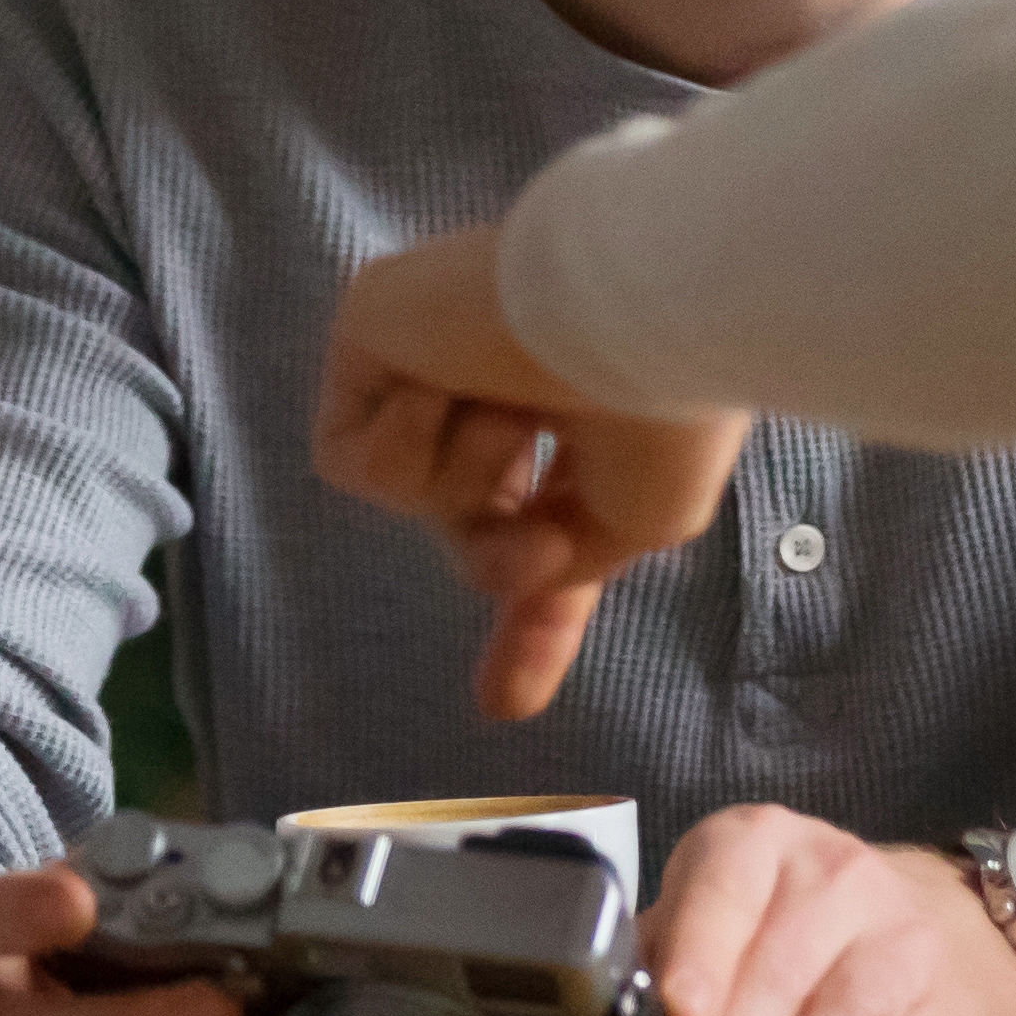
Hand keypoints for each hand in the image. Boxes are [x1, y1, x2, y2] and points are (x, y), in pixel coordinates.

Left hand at [315, 226, 751, 721]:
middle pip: (467, 513)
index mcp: (581, 396)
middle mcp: (507, 363)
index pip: (538, 515)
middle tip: (546, 547)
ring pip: (411, 489)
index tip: (502, 703)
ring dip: (467, 486)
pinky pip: (352, 456)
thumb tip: (506, 681)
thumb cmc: (664, 407)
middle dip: (502, 560)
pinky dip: (407, 452)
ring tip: (521, 421)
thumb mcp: (634, 523)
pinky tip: (458, 388)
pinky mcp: (371, 322)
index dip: (528, 602)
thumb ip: (560, 579)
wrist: (634, 313)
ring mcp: (439, 341)